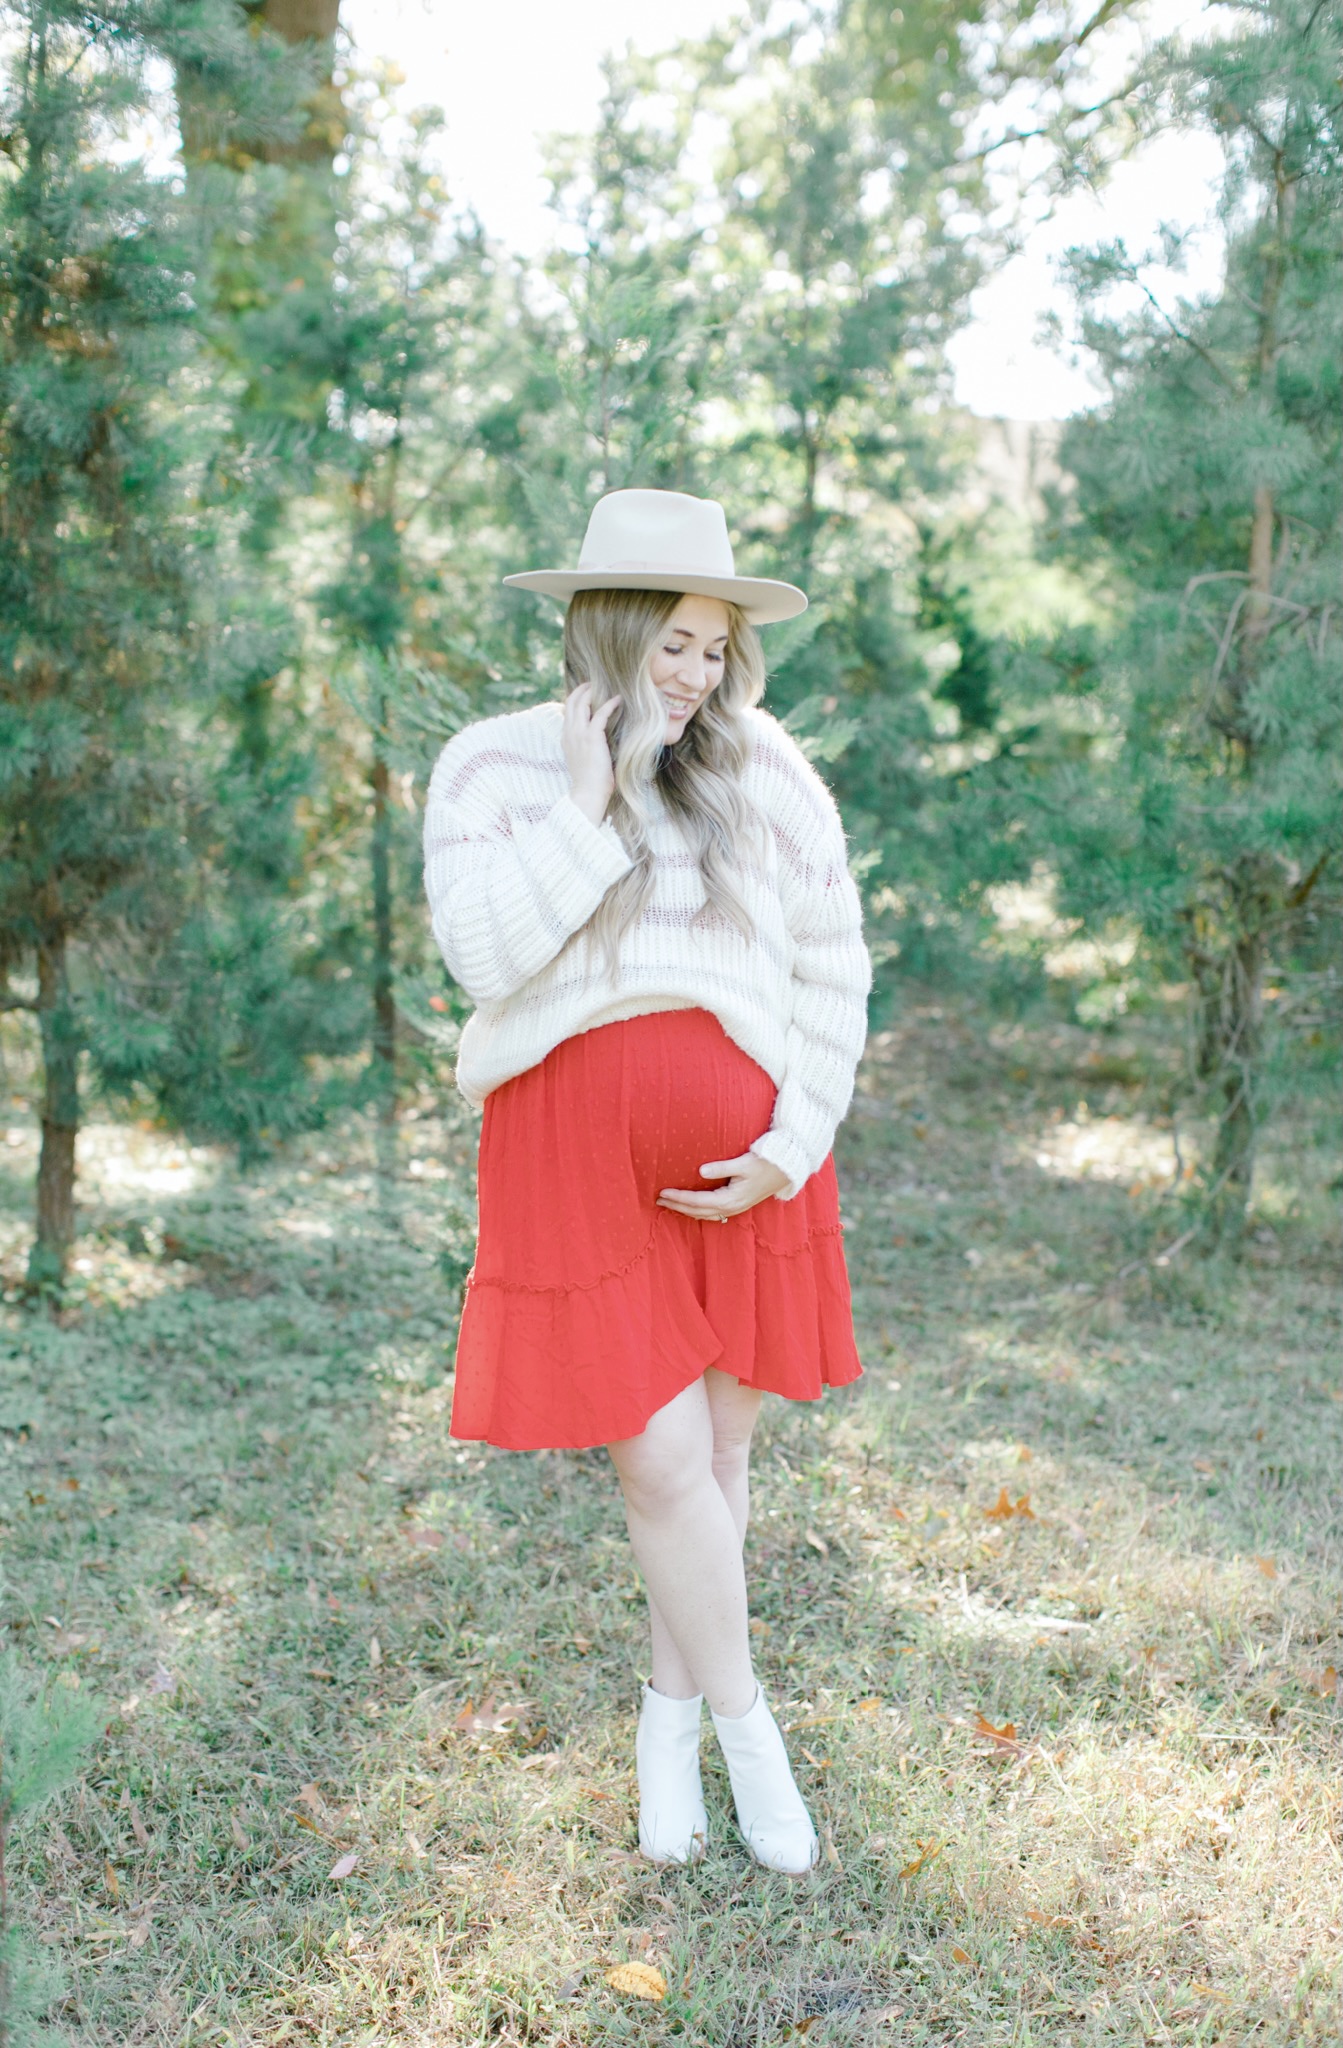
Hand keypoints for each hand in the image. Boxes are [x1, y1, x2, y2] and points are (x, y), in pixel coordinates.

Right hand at [563, 682, 620, 824]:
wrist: (588, 793)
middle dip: (581, 689)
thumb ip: (586, 746)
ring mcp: (579, 734)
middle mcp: (569, 733)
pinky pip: (600, 713)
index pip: (567, 711)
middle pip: (571, 701)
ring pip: (582, 703)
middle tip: (593, 683)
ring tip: (604, 685)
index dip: (575, 699)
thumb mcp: (583, 760)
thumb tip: (598, 740)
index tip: (586, 693)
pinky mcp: (592, 737)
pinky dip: (610, 704)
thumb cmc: (590, 782)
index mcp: (566, 738)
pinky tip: (618, 699)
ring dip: (592, 691)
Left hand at [657, 1151, 789, 1220]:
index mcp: (730, 1199)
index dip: (678, 1198)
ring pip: (704, 1214)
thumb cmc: (766, 1163)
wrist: (787, 1170)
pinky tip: (691, 1206)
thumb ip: (721, 1167)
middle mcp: (731, 1207)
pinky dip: (698, 1210)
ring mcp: (735, 1208)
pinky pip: (712, 1212)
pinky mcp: (737, 1204)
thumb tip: (700, 1171)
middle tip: (658, 1200)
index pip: (697, 1201)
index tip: (662, 1193)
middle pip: (697, 1211)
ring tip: (669, 1204)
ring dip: (685, 1210)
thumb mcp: (743, 1163)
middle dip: (677, 1206)